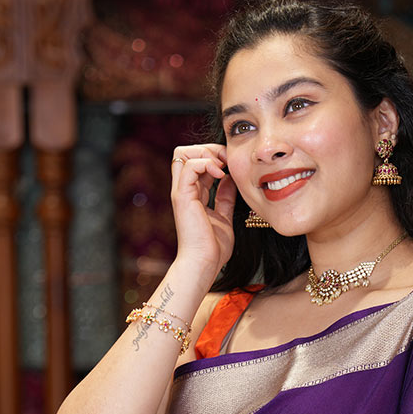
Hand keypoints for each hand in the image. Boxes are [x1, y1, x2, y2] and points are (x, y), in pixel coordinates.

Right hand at [170, 144, 236, 278]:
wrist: (204, 264)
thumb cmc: (213, 248)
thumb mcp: (224, 217)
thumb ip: (225, 198)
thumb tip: (230, 180)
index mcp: (192, 195)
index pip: (196, 162)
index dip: (213, 157)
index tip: (231, 165)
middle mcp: (184, 190)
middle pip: (185, 152)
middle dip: (208, 149)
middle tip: (227, 161)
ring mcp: (181, 192)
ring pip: (183, 153)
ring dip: (206, 153)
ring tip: (223, 166)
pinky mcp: (182, 196)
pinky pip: (190, 165)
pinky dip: (206, 163)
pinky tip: (220, 174)